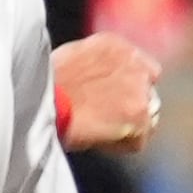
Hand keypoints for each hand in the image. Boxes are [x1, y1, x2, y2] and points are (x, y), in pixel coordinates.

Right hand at [53, 34, 161, 150]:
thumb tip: (96, 78)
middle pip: (147, 92)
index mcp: (116, 46)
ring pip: (146, 117)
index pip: (141, 67)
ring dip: (129, 126)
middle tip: (106, 119)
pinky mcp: (139, 120)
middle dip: (131, 105)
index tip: (115, 98)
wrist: (45, 100)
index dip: (128, 85)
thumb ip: (94, 63)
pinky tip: (98, 142)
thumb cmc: (45, 83)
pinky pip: (136, 141)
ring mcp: (141, 94)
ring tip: (100, 133)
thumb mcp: (70, 57)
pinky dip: (120, 145)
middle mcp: (135, 65)